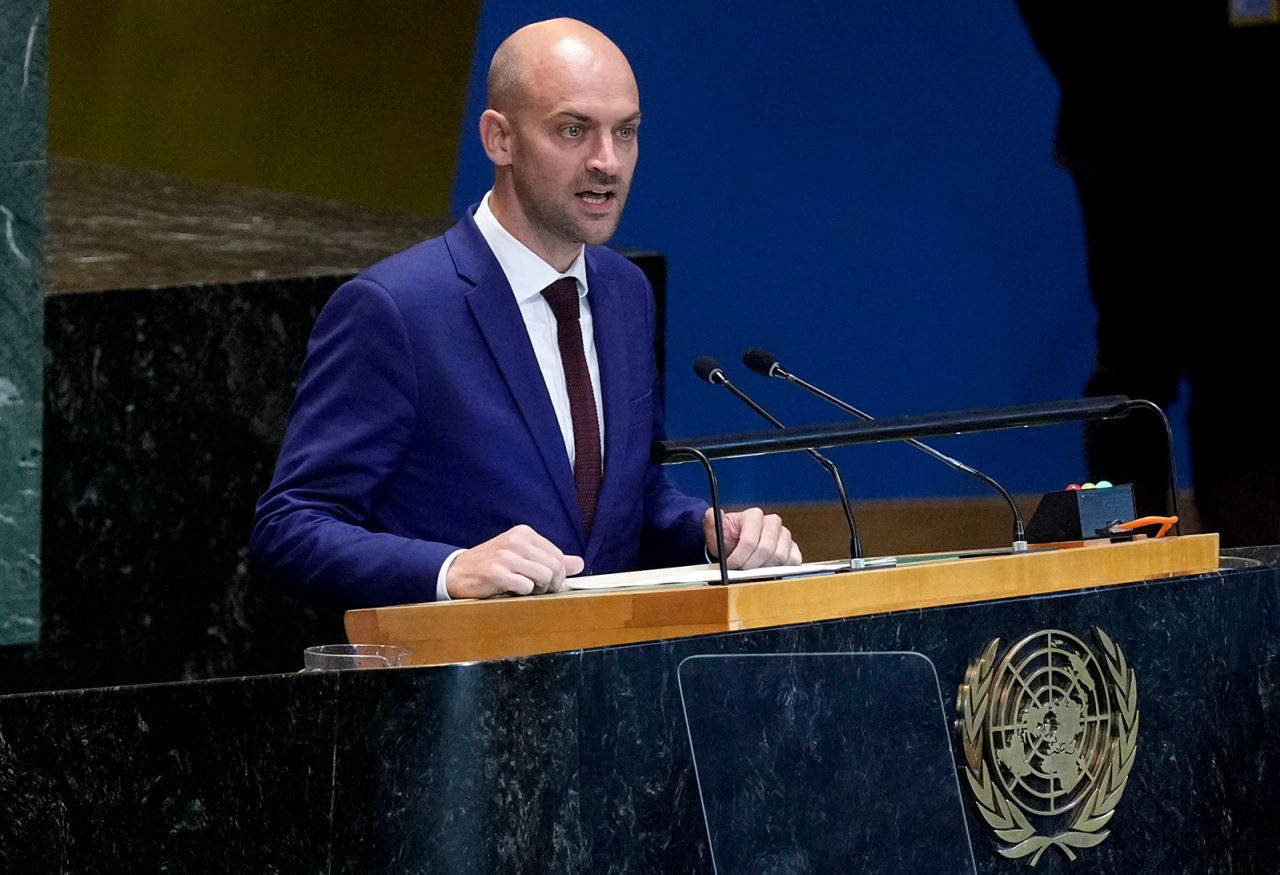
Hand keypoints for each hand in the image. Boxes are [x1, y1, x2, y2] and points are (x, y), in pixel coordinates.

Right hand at [446, 525, 583, 598]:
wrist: (458, 572)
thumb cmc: (492, 565)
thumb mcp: (522, 556)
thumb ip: (550, 559)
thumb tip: (579, 564)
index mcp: (524, 533)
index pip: (558, 554)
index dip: (558, 573)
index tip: (548, 582)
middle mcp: (516, 540)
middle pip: (555, 566)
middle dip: (551, 583)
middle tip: (539, 589)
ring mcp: (506, 556)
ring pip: (544, 576)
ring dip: (539, 589)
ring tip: (526, 589)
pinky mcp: (497, 573)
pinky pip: (526, 587)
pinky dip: (523, 593)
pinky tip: (512, 590)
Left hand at [702, 507, 801, 569]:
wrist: (736, 546)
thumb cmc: (727, 539)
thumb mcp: (715, 531)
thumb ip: (711, 522)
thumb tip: (713, 514)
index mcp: (753, 515)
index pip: (749, 540)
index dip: (739, 557)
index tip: (730, 566)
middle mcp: (772, 522)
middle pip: (766, 550)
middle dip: (751, 564)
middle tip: (740, 570)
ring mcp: (784, 535)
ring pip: (780, 557)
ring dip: (764, 568)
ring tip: (752, 568)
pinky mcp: (793, 548)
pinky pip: (793, 560)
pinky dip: (780, 568)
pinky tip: (766, 567)